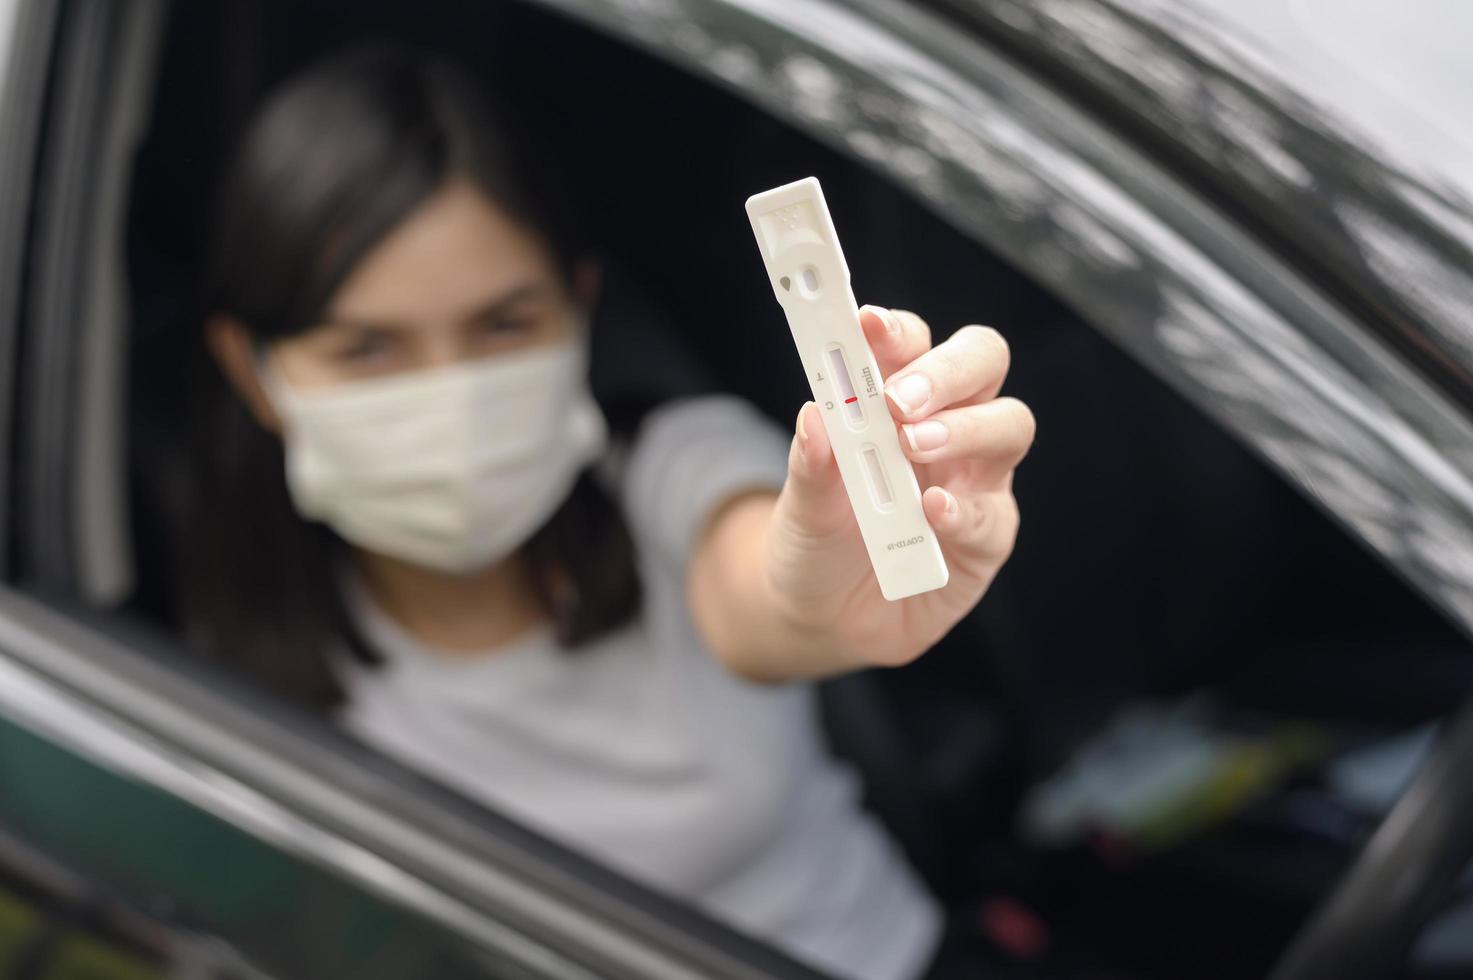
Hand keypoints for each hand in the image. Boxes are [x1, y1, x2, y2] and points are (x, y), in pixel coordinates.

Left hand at [764, 305, 1033, 668]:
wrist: (823, 616)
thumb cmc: (817, 540)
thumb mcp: (800, 503)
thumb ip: (809, 461)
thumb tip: (813, 414)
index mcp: (896, 400)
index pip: (913, 344)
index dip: (895, 330)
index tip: (867, 326)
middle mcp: (947, 426)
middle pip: (981, 364)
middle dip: (945, 371)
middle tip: (900, 400)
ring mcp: (976, 480)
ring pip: (1008, 425)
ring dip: (963, 428)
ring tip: (914, 446)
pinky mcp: (987, 538)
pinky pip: (991, 514)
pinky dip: (962, 508)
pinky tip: (932, 511)